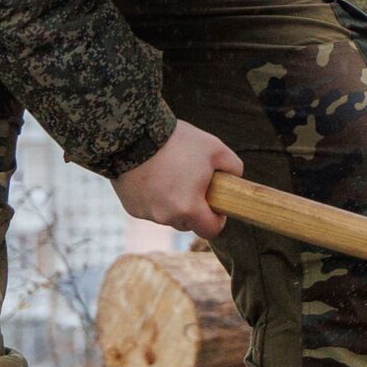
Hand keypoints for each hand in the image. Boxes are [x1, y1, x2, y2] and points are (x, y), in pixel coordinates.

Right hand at [111, 119, 243, 239]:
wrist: (134, 134)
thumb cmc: (178, 142)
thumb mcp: (215, 148)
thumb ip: (233, 167)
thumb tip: (235, 179)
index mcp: (189, 208)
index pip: (210, 231)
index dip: (217, 219)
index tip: (217, 204)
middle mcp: (166, 217)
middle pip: (188, 223)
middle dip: (194, 209)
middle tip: (194, 184)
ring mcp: (146, 214)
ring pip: (168, 216)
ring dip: (173, 203)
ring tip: (172, 174)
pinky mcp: (131, 207)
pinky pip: (150, 208)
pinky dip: (155, 197)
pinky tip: (154, 175)